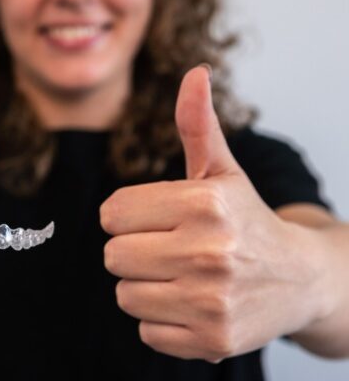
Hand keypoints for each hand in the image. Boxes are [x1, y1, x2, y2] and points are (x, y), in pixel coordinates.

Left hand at [100, 65, 324, 361]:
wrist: (300, 278)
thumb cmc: (246, 219)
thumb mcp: (222, 172)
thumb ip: (197, 126)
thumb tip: (194, 73)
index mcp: (204, 203)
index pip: (111, 213)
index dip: (126, 217)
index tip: (154, 220)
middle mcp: (210, 251)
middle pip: (113, 256)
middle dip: (133, 251)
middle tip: (168, 250)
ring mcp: (213, 301)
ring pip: (126, 295)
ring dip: (145, 287)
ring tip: (181, 278)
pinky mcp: (214, 340)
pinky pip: (147, 331)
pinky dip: (162, 321)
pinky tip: (192, 304)